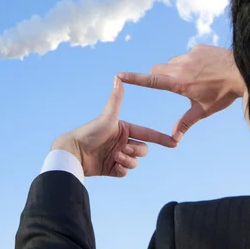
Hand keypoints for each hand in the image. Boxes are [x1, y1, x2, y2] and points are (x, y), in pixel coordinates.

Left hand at [52, 77, 176, 177]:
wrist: (74, 153)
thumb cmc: (89, 132)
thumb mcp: (107, 116)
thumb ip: (116, 99)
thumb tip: (118, 77)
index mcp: (123, 129)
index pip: (147, 133)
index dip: (160, 138)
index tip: (174, 142)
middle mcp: (121, 142)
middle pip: (143, 150)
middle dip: (136, 150)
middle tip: (123, 149)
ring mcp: (117, 156)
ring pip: (135, 162)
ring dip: (128, 160)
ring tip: (116, 156)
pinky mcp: (111, 169)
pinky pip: (125, 171)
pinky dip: (122, 168)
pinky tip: (113, 165)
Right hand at [118, 44, 245, 141]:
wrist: (244, 72)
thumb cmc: (224, 94)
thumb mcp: (204, 110)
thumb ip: (186, 123)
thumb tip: (173, 140)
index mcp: (179, 84)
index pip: (151, 80)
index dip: (134, 78)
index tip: (119, 75)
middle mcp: (181, 67)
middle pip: (157, 69)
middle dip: (159, 76)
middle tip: (174, 85)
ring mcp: (190, 55)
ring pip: (172, 61)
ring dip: (176, 69)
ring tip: (196, 78)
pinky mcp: (198, 48)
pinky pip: (187, 54)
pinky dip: (190, 62)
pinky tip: (206, 68)